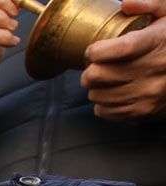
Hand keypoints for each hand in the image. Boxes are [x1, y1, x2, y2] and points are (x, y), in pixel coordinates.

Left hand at [83, 0, 165, 121]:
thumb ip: (150, 4)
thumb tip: (125, 3)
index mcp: (158, 43)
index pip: (119, 49)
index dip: (96, 51)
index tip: (93, 51)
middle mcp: (154, 70)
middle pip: (98, 75)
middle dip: (89, 70)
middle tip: (94, 66)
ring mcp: (149, 94)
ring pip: (97, 95)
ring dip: (95, 88)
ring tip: (104, 79)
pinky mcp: (144, 111)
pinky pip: (105, 112)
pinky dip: (102, 104)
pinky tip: (111, 93)